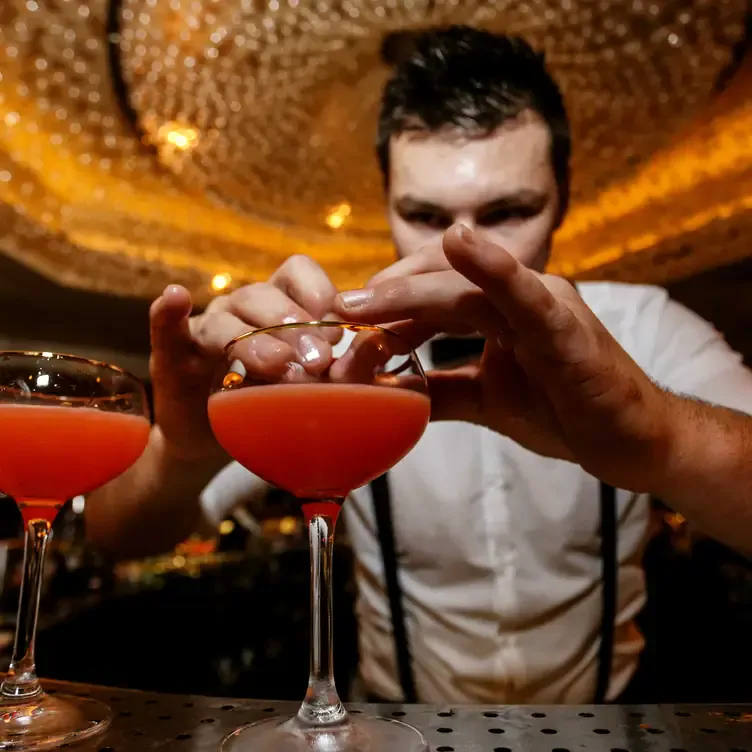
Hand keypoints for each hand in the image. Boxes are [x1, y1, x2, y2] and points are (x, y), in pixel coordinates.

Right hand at [149, 256, 338, 461]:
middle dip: (294, 326)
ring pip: (227, 317)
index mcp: (278, 306)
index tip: (337, 331)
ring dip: (255, 340)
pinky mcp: (172, 356)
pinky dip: (168, 313)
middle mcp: (242, 309)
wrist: (217, 441)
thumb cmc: (274, 407)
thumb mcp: (313, 389)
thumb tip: (379, 352)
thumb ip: (342, 371)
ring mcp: (206, 329)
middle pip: (264, 295)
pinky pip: (166, 328)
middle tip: (318, 361)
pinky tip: (174, 298)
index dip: (319, 293)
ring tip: (278, 365)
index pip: (298, 273)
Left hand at [333, 224, 675, 492]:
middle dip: (383, 297)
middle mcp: (515, 293)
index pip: (427, 298)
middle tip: (336, 314)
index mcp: (495, 308)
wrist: (626, 438)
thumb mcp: (484, 400)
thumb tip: (383, 391)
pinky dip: (494, 267)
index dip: (384, 313)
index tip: (343, 334)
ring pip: (464, 285)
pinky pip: (525, 291)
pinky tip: (464, 244)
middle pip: (436, 281)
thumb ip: (437, 390)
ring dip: (409, 291)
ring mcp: (541, 301)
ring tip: (360, 303)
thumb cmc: (563, 409)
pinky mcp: (565, 323)